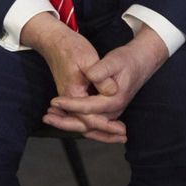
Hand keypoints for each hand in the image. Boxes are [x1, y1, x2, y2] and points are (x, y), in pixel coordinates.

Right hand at [21, 13, 126, 142]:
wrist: (53, 41)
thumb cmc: (70, 48)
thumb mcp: (87, 58)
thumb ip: (101, 76)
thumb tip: (113, 91)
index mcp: (72, 93)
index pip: (89, 118)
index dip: (106, 125)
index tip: (122, 129)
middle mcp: (69, 99)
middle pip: (84, 125)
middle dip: (104, 133)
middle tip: (124, 137)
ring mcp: (69, 98)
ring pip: (82, 121)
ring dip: (99, 130)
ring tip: (117, 135)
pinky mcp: (72, 94)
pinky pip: (81, 114)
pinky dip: (93, 121)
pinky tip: (104, 123)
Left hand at [49, 26, 168, 139]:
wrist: (139, 62)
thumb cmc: (126, 60)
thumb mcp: (114, 60)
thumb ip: (102, 70)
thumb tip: (91, 76)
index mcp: (114, 99)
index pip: (89, 108)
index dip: (70, 105)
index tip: (54, 101)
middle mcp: (114, 110)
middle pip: (87, 123)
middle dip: (65, 122)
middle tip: (46, 117)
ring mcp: (111, 112)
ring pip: (88, 125)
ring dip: (68, 123)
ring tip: (49, 118)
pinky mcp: (107, 110)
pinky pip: (90, 122)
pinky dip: (76, 121)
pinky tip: (61, 116)